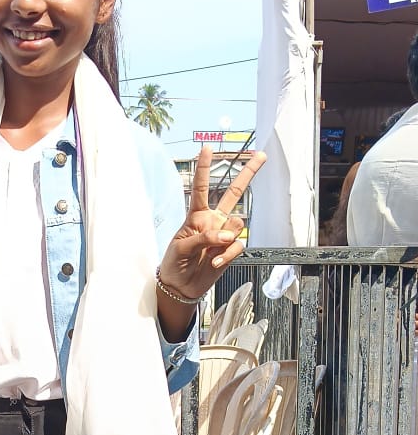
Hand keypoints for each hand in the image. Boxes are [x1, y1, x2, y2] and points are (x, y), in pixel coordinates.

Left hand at [158, 145, 266, 301]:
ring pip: (237, 224)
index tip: (206, 148)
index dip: (203, 168)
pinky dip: (227, 254)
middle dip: (248, 174)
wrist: (181, 286)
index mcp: (196, 216)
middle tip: (260, 156)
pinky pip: (237, 246)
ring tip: (211, 252)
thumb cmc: (175, 263)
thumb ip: (204, 237)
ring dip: (225, 238)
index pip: (200, 188)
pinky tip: (216, 262)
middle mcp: (213, 221)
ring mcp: (223, 235)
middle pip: (233, 193)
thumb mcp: (181, 247)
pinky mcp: (230, 250)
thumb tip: (227, 236)